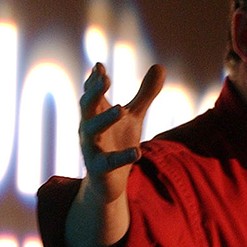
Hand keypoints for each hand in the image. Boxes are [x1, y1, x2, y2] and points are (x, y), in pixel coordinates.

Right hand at [65, 63, 163, 246]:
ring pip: (92, 131)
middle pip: (86, 106)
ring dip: (105, 119)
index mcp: (96, 114)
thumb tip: (160, 66)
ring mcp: (92, 149)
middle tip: (104, 78)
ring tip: (121, 108)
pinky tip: (137, 152)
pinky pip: (108, 162)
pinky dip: (122, 157)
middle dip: (93, 92)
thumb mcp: (134, 116)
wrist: (108, 181)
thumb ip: (145, 94)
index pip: (92, 93)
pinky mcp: (99, 169)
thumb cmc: (117, 142)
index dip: (94, 80)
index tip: (99, 66)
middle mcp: (89, 128)